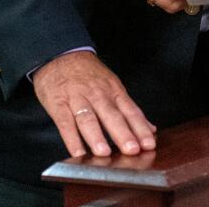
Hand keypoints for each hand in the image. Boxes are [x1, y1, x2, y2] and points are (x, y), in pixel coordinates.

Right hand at [32, 51, 155, 158]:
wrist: (60, 55)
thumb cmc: (89, 74)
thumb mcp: (112, 85)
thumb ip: (129, 109)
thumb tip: (150, 129)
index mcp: (113, 91)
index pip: (130, 111)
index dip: (140, 128)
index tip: (149, 144)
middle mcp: (97, 94)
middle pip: (112, 115)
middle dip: (123, 133)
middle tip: (132, 150)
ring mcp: (77, 99)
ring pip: (88, 119)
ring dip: (97, 136)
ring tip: (104, 153)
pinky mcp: (59, 104)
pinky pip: (65, 123)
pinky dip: (71, 139)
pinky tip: (77, 153)